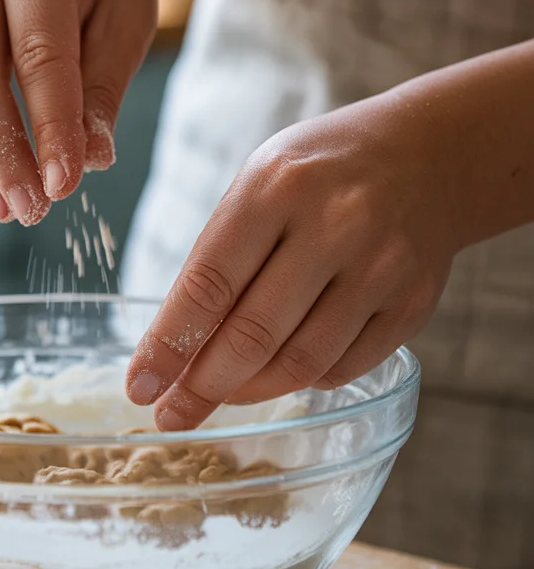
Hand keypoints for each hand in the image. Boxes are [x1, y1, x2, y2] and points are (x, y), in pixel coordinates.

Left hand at [126, 91, 460, 428]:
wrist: (429, 156)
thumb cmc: (319, 173)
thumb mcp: (259, 184)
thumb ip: (221, 256)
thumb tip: (175, 346)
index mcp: (276, 188)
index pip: (209, 284)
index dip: (169, 345)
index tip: (140, 385)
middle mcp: (333, 227)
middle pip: (252, 335)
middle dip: (201, 385)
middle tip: (172, 412)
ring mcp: (379, 268)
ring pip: (299, 363)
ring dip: (248, 391)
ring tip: (219, 394)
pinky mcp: (411, 304)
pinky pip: (343, 369)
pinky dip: (302, 380)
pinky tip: (281, 370)